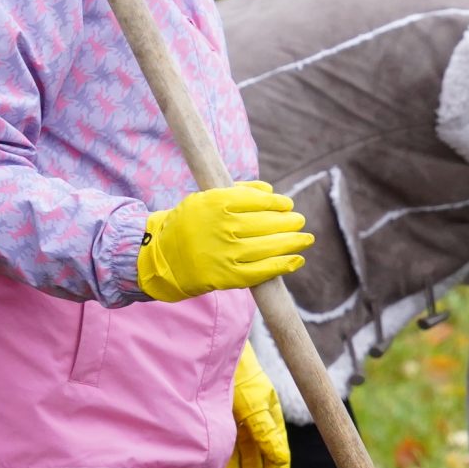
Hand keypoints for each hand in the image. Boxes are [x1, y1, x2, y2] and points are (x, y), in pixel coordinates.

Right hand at [138, 182, 312, 301]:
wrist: (162, 258)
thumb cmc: (189, 224)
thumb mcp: (205, 199)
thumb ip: (239, 192)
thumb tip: (270, 191)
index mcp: (217, 202)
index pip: (260, 201)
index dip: (279, 203)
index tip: (287, 204)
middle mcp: (223, 227)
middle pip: (269, 223)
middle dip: (290, 222)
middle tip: (300, 221)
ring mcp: (227, 253)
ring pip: (270, 246)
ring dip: (293, 242)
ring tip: (306, 239)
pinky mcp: (228, 276)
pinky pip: (263, 270)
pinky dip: (284, 264)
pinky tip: (297, 259)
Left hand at [218, 344, 291, 467]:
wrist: (203, 346)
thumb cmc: (235, 367)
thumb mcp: (252, 397)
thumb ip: (265, 427)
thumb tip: (281, 458)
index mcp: (268, 418)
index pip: (276, 460)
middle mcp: (250, 426)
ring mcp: (229, 427)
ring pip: (234, 467)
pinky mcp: (209, 428)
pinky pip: (214, 459)